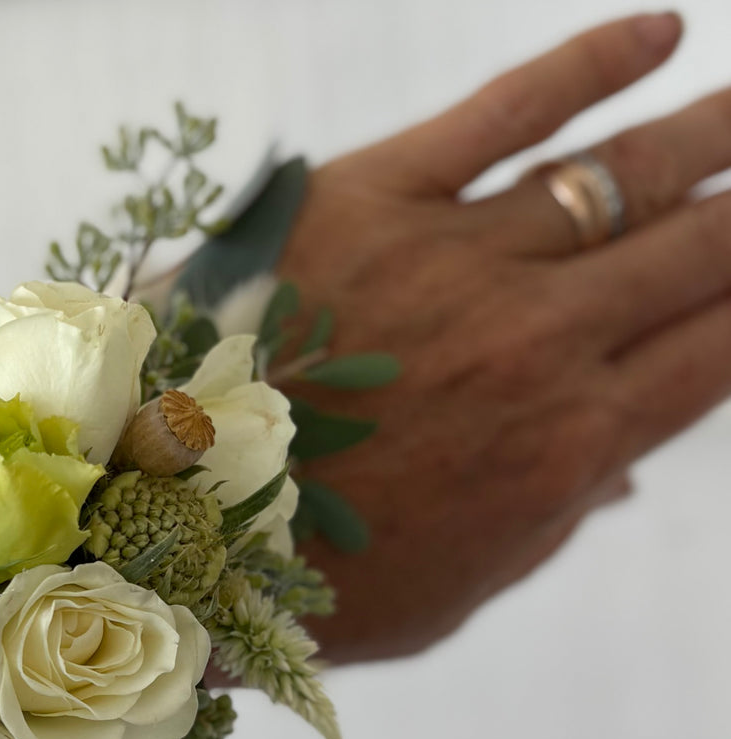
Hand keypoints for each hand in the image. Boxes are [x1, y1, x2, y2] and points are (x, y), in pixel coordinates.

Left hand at [277, 11, 730, 662]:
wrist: (159, 531)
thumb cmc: (315, 587)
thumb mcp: (456, 589)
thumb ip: (551, 520)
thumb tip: (624, 465)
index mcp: (568, 444)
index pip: (719, 349)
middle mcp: (537, 341)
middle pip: (695, 250)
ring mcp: (457, 262)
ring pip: (621, 175)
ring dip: (707, 134)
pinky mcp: (371, 199)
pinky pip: (503, 113)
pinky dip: (590, 65)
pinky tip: (658, 31)